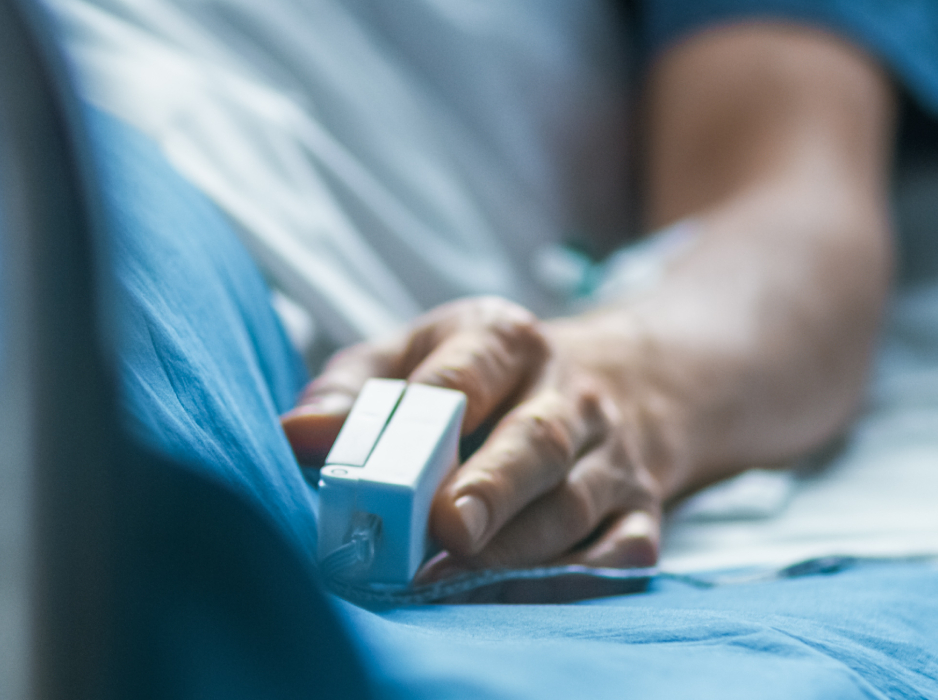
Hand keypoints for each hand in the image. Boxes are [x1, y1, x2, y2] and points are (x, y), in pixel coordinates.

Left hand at [282, 297, 681, 590]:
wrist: (607, 384)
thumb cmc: (475, 379)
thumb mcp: (409, 356)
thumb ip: (351, 391)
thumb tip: (297, 435)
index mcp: (506, 340)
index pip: (472, 369)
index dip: (438, 407)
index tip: (402, 459)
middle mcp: (569, 394)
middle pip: (535, 440)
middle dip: (491, 487)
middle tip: (448, 529)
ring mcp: (611, 454)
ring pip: (573, 504)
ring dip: (517, 548)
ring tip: (455, 578)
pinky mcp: (640, 510)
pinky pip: (619, 552)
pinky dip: (572, 580)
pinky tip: (516, 596)